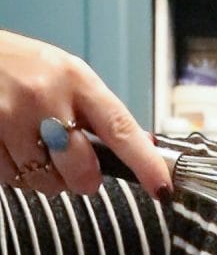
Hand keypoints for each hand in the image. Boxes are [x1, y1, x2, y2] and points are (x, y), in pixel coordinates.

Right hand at [0, 30, 171, 197]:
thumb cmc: (20, 67)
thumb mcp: (64, 75)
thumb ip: (98, 112)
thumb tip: (144, 147)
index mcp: (74, 78)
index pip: (120, 128)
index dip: (144, 163)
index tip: (162, 187)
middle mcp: (44, 97)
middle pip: (82, 171)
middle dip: (82, 178)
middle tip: (71, 164)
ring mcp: (10, 118)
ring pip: (45, 182)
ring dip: (43, 176)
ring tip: (31, 146)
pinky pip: (12, 181)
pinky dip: (15, 173)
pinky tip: (10, 146)